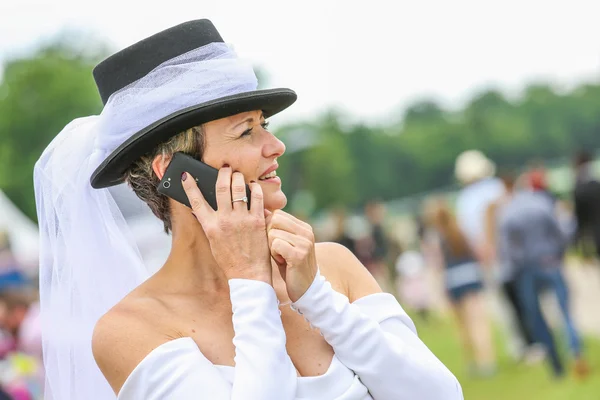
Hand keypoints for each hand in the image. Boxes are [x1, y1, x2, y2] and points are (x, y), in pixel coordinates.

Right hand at [181, 167, 271, 283]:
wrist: (249, 275)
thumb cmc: (231, 260)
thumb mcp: (214, 242)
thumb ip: (211, 224)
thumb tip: (203, 210)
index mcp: (211, 226)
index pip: (196, 201)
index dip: (190, 186)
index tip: (187, 176)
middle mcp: (225, 220)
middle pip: (221, 187)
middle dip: (223, 173)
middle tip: (225, 168)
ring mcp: (242, 219)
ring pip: (238, 188)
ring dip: (237, 177)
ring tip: (238, 174)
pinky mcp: (258, 220)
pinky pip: (256, 197)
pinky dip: (254, 188)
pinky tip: (253, 186)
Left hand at [266, 210, 317, 301]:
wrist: (306, 290)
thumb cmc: (290, 266)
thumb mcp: (285, 244)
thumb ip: (276, 228)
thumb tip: (261, 210)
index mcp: (304, 227)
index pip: (277, 214)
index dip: (269, 228)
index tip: (275, 243)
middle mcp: (307, 232)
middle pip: (274, 220)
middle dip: (269, 235)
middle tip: (278, 251)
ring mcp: (305, 242)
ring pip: (273, 233)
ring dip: (271, 247)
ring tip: (281, 258)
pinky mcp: (299, 254)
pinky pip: (275, 244)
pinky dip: (274, 254)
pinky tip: (283, 262)